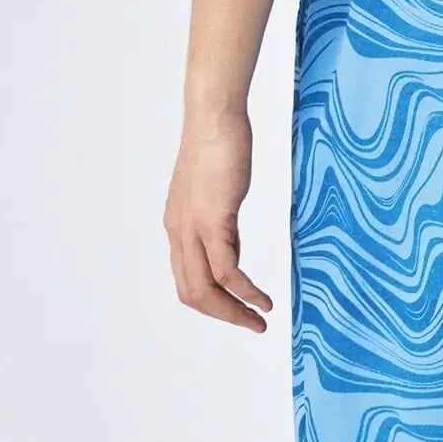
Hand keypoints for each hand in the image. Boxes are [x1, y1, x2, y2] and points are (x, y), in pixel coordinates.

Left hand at [163, 112, 271, 332]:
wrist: (214, 116)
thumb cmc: (219, 144)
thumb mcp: (217, 194)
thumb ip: (221, 225)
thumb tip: (231, 250)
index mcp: (178, 228)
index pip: (188, 281)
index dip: (213, 304)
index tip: (240, 310)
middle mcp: (179, 233)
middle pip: (192, 294)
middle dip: (224, 316)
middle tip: (253, 324)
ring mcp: (192, 228)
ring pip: (204, 289)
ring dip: (234, 311)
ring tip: (261, 319)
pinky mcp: (212, 221)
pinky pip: (226, 271)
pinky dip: (246, 291)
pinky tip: (264, 298)